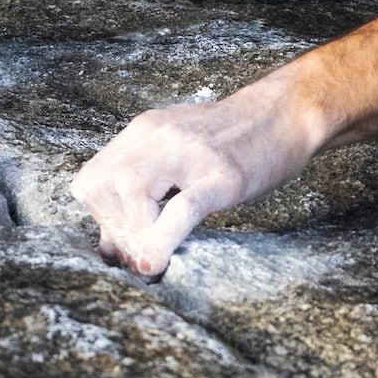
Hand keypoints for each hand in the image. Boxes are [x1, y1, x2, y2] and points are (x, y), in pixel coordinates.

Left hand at [71, 77, 323, 276]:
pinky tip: (158, 263)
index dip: (98, 218)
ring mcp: (191, 154)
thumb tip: (110, 249)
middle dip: (112, 230)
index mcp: (145, 132)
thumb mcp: (179, 156)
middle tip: (136, 254)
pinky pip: (181, 209)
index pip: (91, 178)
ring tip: (150, 256)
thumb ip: (143, 192)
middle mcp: (159, 136)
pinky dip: (161, 240)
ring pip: (131, 191)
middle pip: (101, 185)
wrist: (286, 113)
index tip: (122, 240)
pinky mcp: (222, 176)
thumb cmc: (235, 142)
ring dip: (133, 235)